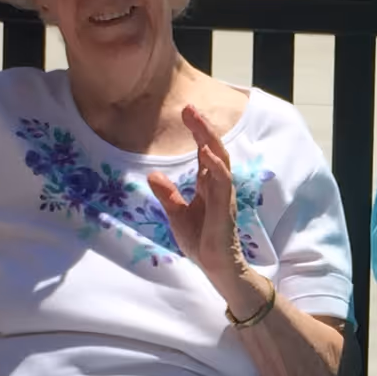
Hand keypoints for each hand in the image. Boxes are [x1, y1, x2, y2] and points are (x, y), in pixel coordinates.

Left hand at [151, 104, 270, 318]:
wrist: (215, 267)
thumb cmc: (201, 241)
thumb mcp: (176, 215)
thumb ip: (167, 195)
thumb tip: (152, 175)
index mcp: (208, 186)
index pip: (204, 152)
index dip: (197, 132)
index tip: (186, 111)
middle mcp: (218, 186)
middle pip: (214, 150)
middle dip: (203, 129)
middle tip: (190, 108)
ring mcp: (223, 196)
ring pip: (221, 162)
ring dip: (210, 141)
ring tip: (199, 122)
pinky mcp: (224, 210)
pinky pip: (223, 184)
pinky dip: (217, 168)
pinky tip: (208, 155)